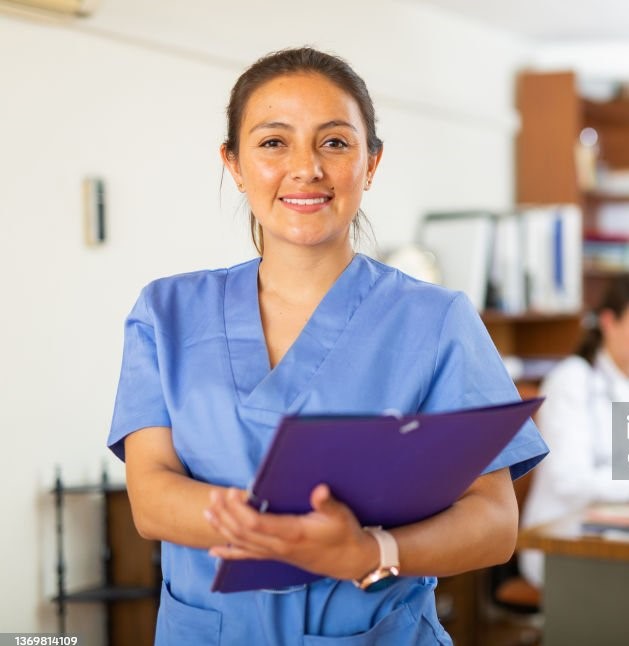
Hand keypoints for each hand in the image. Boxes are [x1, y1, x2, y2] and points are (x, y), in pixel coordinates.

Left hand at [203, 484, 378, 580]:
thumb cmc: (344, 534)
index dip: (239, 509)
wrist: (349, 560)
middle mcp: (279, 546)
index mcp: (291, 532)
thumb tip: (319, 490)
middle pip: (243, 532)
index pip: (256, 523)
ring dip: (223, 528)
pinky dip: (229, 553)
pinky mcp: (276, 556)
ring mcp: (276, 553)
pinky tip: (213, 550)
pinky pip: (248, 556)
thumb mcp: (340, 515)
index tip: (232, 491)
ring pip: (241, 543)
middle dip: (225, 514)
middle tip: (214, 495)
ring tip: (208, 511)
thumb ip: (327, 503)